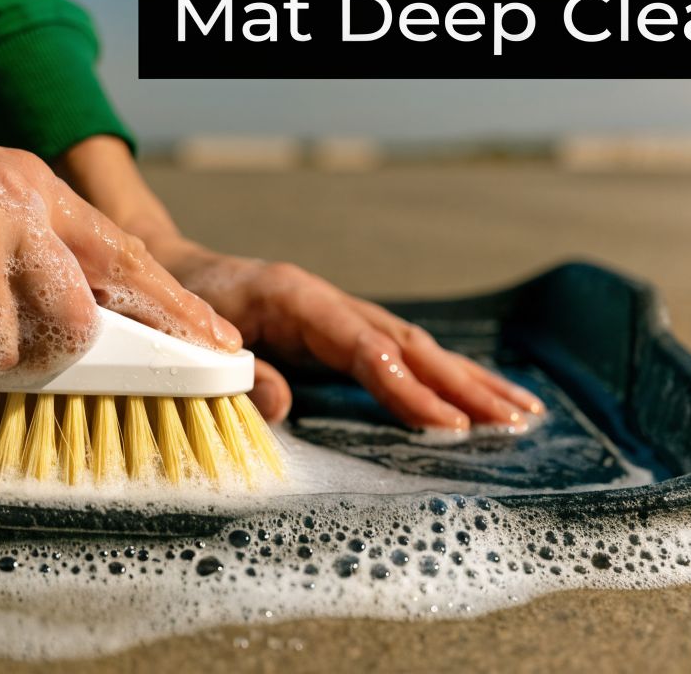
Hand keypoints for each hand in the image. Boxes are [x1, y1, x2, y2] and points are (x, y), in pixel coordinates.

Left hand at [151, 240, 543, 430]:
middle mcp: (326, 301)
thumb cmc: (180, 301)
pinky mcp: (338, 331)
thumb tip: (280, 407)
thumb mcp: (196, 337)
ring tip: (520, 411)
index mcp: (295, 297)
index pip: (365, 346)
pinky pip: (398, 354)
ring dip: (467, 380)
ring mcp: (337, 313)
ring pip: (413, 347)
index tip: (448, 423)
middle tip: (513, 421)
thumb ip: (240, 371)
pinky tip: (475, 396)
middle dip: (462, 384)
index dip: (407, 385)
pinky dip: (440, 376)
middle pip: (407, 343)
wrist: (170, 269)